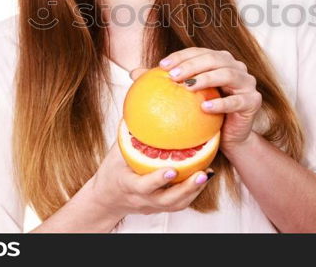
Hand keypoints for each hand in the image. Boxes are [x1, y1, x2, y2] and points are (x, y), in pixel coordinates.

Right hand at [89, 141, 213, 217]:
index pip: (143, 185)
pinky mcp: (160, 207)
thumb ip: (128, 135)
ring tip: (207, 174)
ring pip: (176, 204)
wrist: (107, 199)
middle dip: (186, 188)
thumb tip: (138, 108)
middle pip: (167, 200)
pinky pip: (179, 203)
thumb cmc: (111, 172)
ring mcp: (153, 205)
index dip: (158, 179)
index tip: (172, 170)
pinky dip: (193, 192)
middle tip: (202, 174)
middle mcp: (142, 198)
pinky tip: (204, 177)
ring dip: (194, 190)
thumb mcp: (115, 153)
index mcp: (128, 185)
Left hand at [135, 47, 262, 149]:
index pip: (199, 52)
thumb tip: (133, 73)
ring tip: (187, 88)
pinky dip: (220, 104)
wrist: (230, 138)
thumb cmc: (205, 115)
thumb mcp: (184, 98)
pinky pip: (236, 101)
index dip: (181, 56)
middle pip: (214, 59)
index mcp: (220, 60)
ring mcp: (247, 83)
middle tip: (172, 76)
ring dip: (206, 79)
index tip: (162, 66)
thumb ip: (164, 84)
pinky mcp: (253, 101)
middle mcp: (236, 67)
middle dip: (192, 65)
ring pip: (228, 74)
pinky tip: (204, 108)